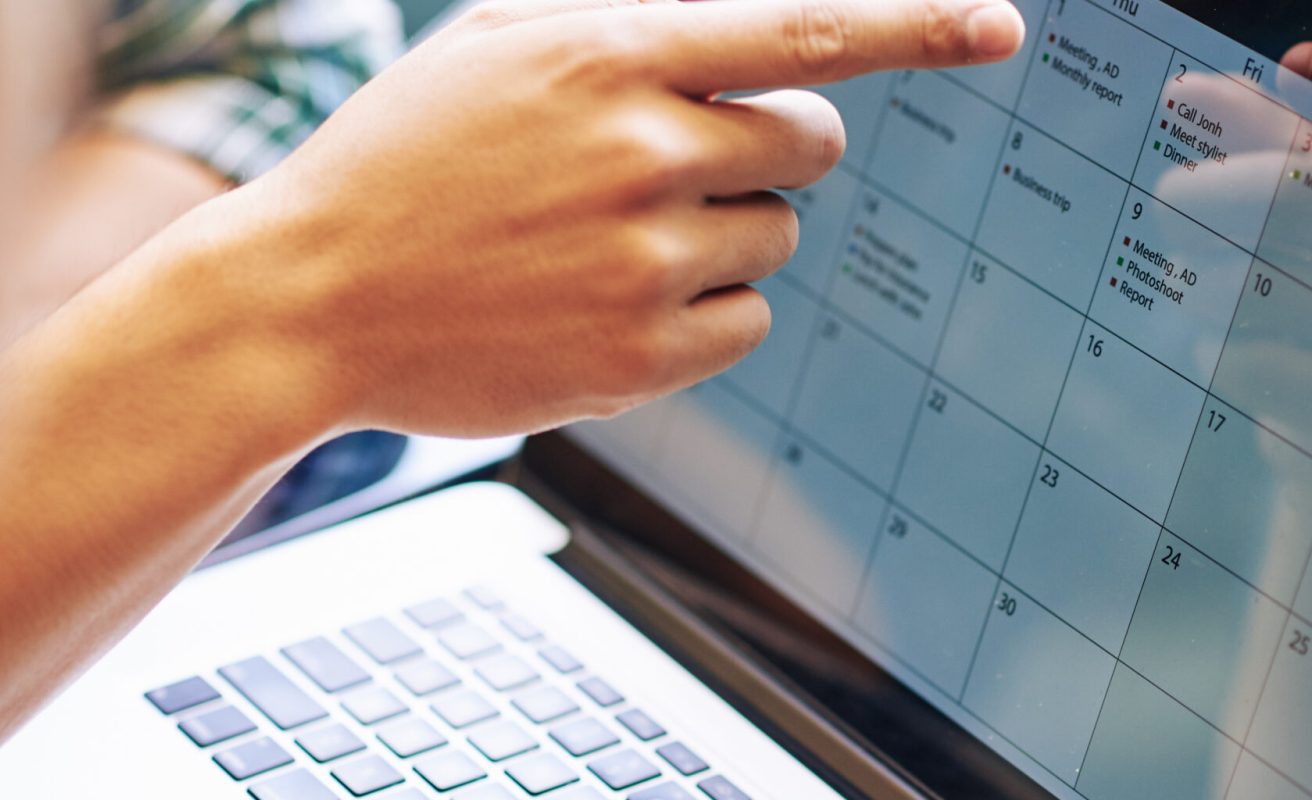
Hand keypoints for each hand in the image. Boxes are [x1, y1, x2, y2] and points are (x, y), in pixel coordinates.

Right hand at [195, 0, 1024, 437]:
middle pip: (812, 141)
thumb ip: (626, 24)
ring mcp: (646, 259)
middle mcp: (642, 147)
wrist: (309, 295)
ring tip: (601, 243)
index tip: (1002, 24)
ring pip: (776, 234)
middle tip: (677, 165)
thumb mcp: (499, 45)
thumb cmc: (407, 159)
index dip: (918, 25)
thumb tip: (751, 41)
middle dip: (773, 146)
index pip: (805, 31)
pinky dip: (702, 313)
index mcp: (608, 52)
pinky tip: (606, 304)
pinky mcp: (644, 356)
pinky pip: (747, 321)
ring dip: (720, 233)